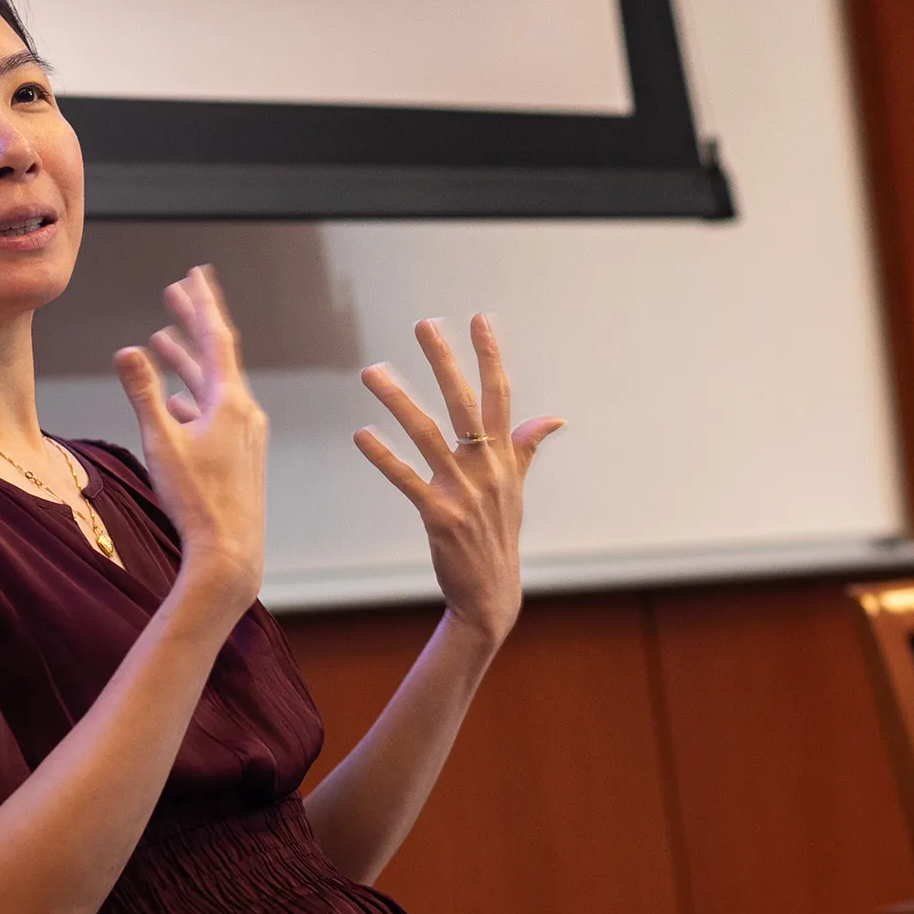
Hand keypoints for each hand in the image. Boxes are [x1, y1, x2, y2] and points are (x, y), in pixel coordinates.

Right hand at [114, 266, 266, 608]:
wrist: (230, 552)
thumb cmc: (196, 500)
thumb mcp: (162, 443)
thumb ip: (144, 395)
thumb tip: (127, 351)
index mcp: (231, 402)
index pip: (216, 338)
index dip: (203, 304)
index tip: (195, 273)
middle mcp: (244, 412)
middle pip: (216, 355)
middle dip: (194, 322)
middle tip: (178, 289)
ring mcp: (244, 434)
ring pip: (212, 386)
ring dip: (188, 361)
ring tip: (164, 336)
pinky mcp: (238, 454)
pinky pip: (213, 413)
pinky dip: (191, 398)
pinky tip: (174, 399)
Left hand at [354, 316, 562, 644]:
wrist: (492, 595)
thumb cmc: (499, 537)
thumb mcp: (516, 489)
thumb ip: (526, 447)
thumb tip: (552, 416)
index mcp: (503, 457)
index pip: (499, 395)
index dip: (490, 356)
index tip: (480, 319)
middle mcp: (485, 468)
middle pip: (464, 403)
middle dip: (444, 361)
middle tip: (424, 324)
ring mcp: (463, 491)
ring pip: (427, 434)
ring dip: (397, 400)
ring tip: (372, 371)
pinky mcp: (439, 516)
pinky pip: (406, 479)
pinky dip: (383, 457)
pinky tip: (361, 434)